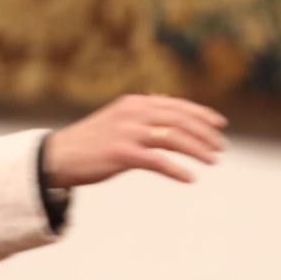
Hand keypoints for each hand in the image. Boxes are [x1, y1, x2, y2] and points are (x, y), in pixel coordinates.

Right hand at [43, 94, 226, 186]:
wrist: (59, 156)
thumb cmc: (92, 141)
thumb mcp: (119, 117)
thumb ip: (143, 110)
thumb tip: (165, 101)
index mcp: (135, 103)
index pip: (177, 106)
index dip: (202, 114)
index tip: (220, 125)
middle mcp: (134, 113)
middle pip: (180, 120)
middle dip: (205, 134)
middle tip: (221, 148)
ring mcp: (128, 133)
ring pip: (174, 139)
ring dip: (198, 150)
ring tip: (213, 161)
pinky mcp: (121, 154)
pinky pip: (158, 162)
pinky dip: (177, 170)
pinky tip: (190, 178)